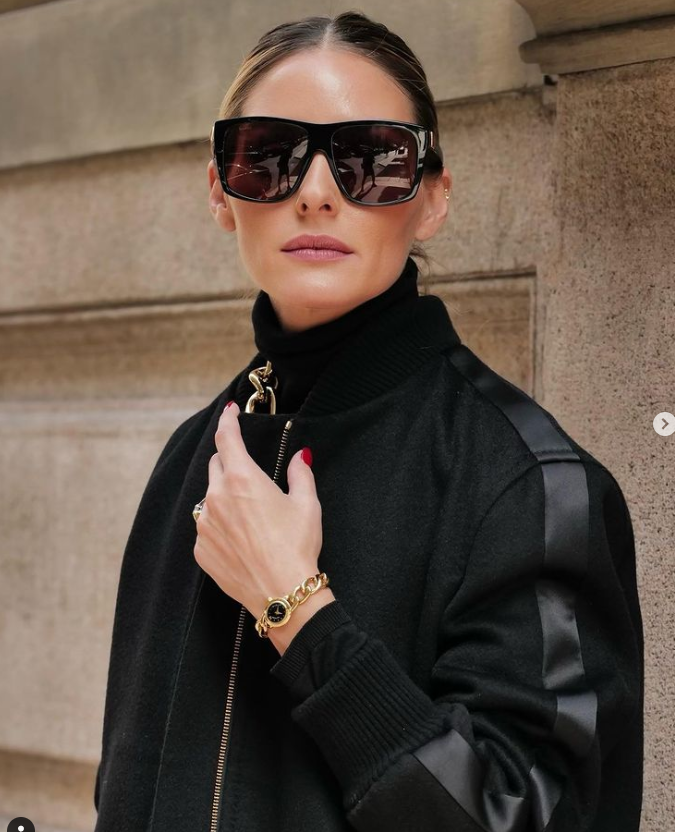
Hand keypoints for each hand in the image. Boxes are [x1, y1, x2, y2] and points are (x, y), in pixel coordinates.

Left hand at [193, 400, 325, 630]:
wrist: (283, 594)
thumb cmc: (297, 546)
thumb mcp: (307, 504)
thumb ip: (301, 474)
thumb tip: (301, 456)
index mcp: (242, 479)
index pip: (226, 438)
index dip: (228, 420)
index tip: (230, 411)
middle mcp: (216, 497)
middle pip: (216, 465)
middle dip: (231, 463)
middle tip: (252, 478)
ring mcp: (205, 525)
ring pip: (210, 498)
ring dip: (225, 498)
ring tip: (252, 519)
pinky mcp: (201, 550)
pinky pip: (207, 527)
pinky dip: (220, 526)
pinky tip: (243, 541)